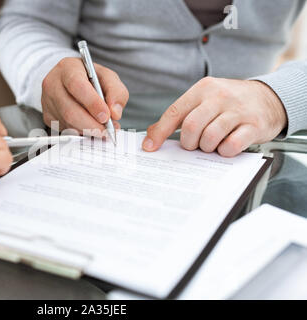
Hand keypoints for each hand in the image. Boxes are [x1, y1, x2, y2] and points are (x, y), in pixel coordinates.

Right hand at [41, 57, 128, 135]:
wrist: (70, 80)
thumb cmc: (89, 78)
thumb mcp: (107, 77)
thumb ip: (116, 92)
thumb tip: (115, 113)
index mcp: (68, 68)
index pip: (77, 86)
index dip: (93, 104)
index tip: (106, 117)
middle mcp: (53, 84)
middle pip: (70, 110)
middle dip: (91, 125)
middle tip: (107, 131)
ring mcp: (47, 101)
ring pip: (67, 123)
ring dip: (88, 131)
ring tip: (102, 130)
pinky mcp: (47, 116)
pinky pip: (64, 130)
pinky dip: (81, 133)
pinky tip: (90, 129)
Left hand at [142, 77, 286, 156]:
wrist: (269, 97)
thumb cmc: (230, 102)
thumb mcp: (204, 100)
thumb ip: (180, 115)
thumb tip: (151, 133)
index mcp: (202, 89)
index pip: (174, 112)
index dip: (159, 132)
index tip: (149, 147)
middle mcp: (219, 97)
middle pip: (191, 126)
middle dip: (188, 143)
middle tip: (194, 144)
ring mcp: (238, 110)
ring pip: (210, 137)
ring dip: (207, 147)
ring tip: (212, 144)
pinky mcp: (254, 125)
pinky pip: (231, 145)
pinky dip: (224, 151)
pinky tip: (226, 146)